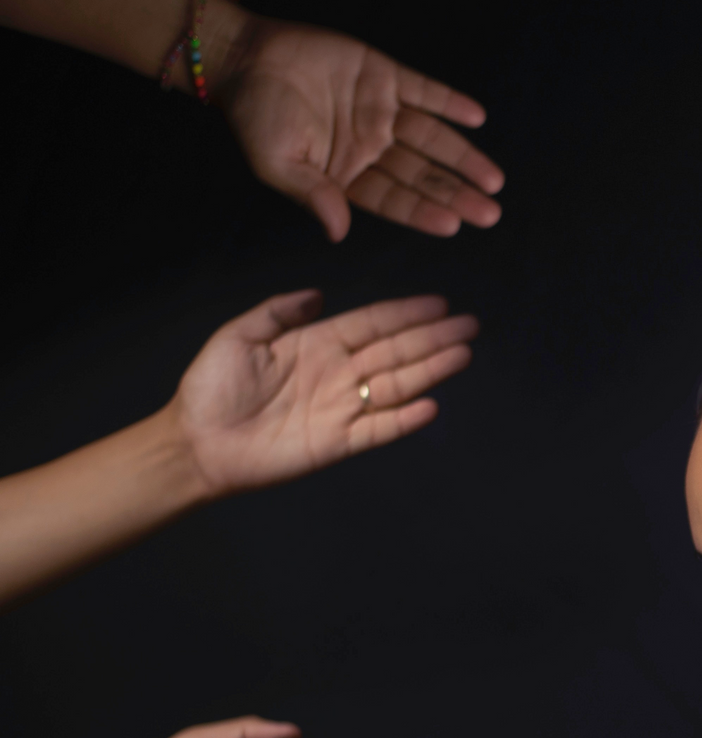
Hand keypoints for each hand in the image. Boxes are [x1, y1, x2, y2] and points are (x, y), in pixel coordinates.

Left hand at [171, 290, 476, 497]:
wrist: (197, 443)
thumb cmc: (210, 388)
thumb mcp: (238, 335)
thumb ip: (278, 312)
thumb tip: (319, 294)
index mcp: (317, 343)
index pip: (373, 324)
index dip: (407, 313)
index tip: (440, 302)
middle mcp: (337, 373)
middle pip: (396, 352)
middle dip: (433, 337)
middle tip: (469, 325)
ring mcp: (342, 408)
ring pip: (397, 385)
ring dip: (431, 371)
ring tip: (463, 355)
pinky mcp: (339, 443)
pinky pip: (380, 429)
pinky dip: (405, 420)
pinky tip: (431, 407)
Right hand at [219, 15, 503, 241]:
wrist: (243, 57)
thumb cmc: (253, 116)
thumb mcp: (276, 163)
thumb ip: (311, 195)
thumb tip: (338, 232)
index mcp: (348, 175)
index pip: (393, 199)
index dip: (422, 211)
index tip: (452, 225)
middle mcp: (372, 147)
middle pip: (421, 174)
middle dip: (455, 193)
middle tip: (489, 213)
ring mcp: (381, 112)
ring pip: (431, 138)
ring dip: (463, 157)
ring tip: (493, 179)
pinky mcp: (384, 75)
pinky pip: (423, 90)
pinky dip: (448, 102)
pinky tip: (476, 117)